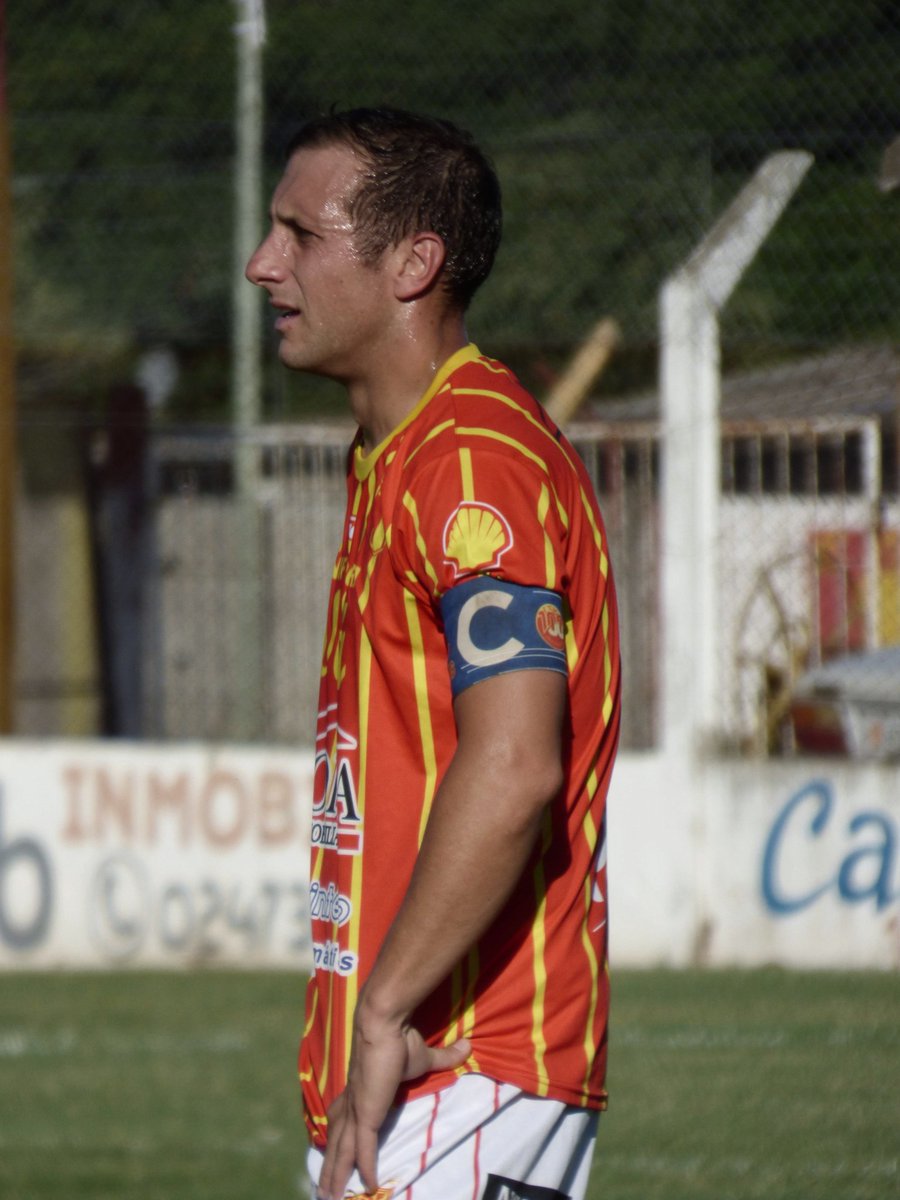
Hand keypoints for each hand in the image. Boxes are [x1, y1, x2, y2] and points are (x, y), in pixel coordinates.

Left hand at [316, 1009, 469, 1199]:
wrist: (383, 1024)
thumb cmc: (401, 1037)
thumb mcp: (423, 1054)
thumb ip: (444, 1056)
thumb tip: (467, 1046)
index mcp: (360, 1087)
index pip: (344, 1113)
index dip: (338, 1130)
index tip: (331, 1144)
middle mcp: (353, 1101)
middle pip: (337, 1137)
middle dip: (330, 1162)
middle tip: (323, 1187)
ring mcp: (358, 1109)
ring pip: (343, 1149)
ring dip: (335, 1173)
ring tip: (328, 1196)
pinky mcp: (367, 1114)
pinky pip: (365, 1150)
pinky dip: (366, 1168)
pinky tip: (368, 1187)